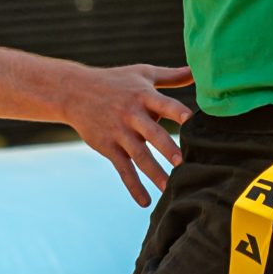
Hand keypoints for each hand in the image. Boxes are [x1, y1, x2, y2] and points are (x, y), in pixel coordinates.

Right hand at [58, 63, 192, 204]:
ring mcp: (119, 132)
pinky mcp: (108, 147)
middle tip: (182, 162)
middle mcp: (132, 114)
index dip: (177, 112)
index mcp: (144, 96)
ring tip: (168, 187)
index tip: (191, 120)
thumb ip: (171, 76)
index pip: (164, 104)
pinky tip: (145, 202)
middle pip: (152, 133)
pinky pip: (123, 169)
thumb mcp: (142, 74)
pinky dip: (133, 186)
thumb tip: (197, 71)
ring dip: (154, 172)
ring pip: (139, 155)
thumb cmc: (115, 81)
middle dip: (166, 147)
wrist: (75, 91)